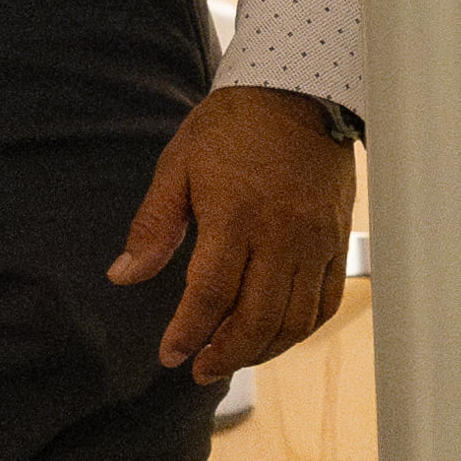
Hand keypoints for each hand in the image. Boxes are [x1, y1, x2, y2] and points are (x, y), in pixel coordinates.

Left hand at [113, 86, 357, 383]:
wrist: (297, 91)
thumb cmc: (231, 125)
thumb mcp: (177, 164)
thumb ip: (153, 224)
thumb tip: (123, 275)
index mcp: (234, 216)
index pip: (211, 294)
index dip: (189, 333)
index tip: (170, 354)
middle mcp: (279, 235)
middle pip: (256, 319)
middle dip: (225, 355)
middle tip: (200, 369)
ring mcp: (314, 241)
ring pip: (294, 319)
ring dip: (262, 350)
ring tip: (233, 357)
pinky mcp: (336, 239)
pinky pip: (326, 301)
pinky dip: (302, 329)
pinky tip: (276, 335)